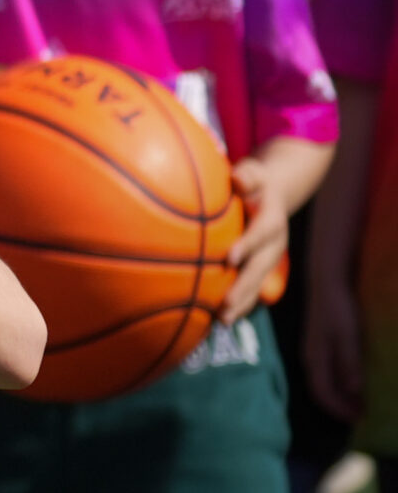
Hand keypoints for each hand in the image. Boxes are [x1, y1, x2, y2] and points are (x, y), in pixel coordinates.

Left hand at [222, 157, 288, 323]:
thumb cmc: (252, 180)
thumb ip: (246, 176)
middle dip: (245, 285)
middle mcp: (275, 242)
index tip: (230, 258)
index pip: (263, 231)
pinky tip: (218, 318)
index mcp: (272, 217)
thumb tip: (237, 179)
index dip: (249, 244)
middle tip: (227, 302)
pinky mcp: (262, 266)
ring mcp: (270, 257)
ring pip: (258, 283)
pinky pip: (252, 287)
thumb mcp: (252, 172)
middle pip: (262, 266)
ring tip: (223, 320)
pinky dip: (239, 302)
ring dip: (242, 302)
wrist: (272, 192)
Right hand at [306, 270, 366, 421]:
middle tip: (362, 416)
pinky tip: (354, 380)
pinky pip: (328, 370)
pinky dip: (341, 382)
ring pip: (324, 380)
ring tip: (361, 402)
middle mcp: (311, 357)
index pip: (323, 393)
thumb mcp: (347, 336)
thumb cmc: (338, 307)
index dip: (340, 409)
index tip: (360, 421)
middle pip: (322, 390)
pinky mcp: (321, 342)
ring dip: (341, 394)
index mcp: (315, 358)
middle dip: (340, 406)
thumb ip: (349, 363)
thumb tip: (355, 392)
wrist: (328, 279)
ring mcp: (314, 349)